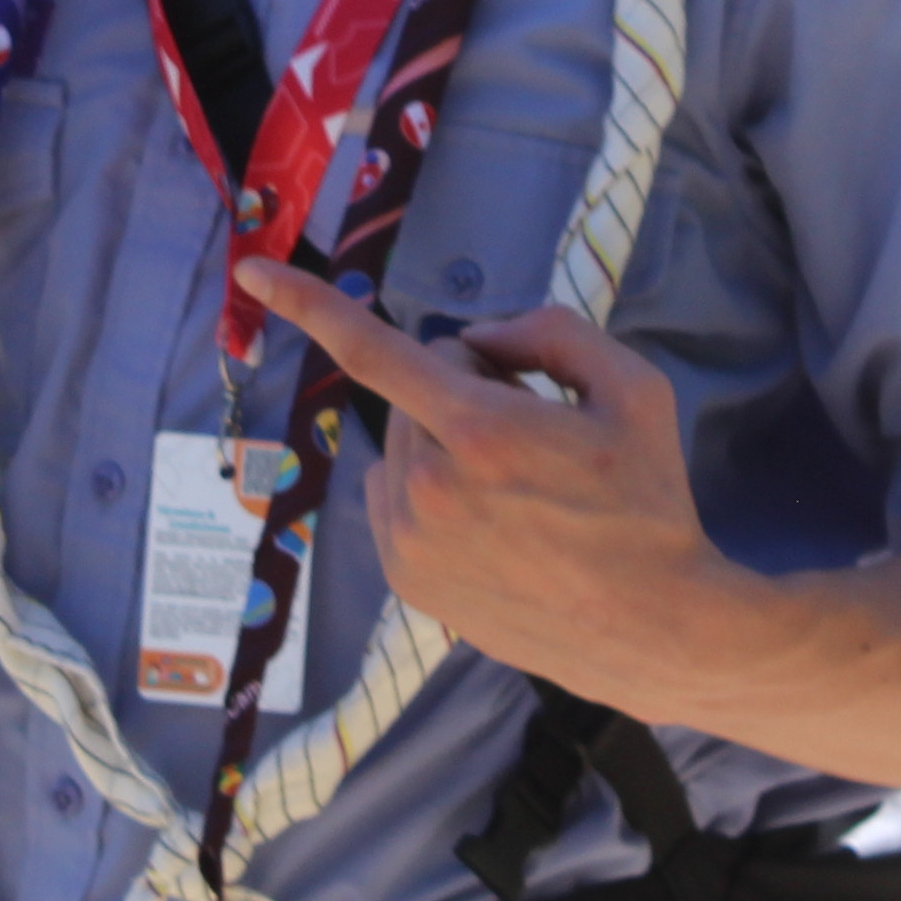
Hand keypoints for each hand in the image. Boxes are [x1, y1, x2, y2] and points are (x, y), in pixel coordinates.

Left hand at [233, 257, 738, 701]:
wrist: (651, 628)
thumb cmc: (648, 503)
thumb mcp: (632, 388)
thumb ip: (550, 333)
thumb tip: (477, 338)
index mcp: (480, 431)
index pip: (374, 351)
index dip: (307, 304)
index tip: (249, 273)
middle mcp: (427, 486)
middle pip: (418, 392)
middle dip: (467, 392)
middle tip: (536, 435)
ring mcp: (409, 540)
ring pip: (404, 446)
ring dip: (447, 444)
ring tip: (521, 491)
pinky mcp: (405, 580)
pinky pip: (395, 498)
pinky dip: (432, 492)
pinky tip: (495, 524)